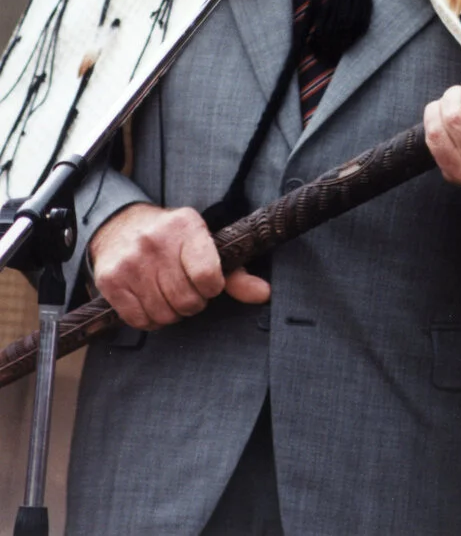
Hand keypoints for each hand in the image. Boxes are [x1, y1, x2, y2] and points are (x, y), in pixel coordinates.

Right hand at [88, 203, 270, 330]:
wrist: (119, 225)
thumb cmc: (171, 238)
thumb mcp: (204, 243)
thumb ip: (236, 272)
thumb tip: (264, 293)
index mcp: (186, 226)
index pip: (209, 275)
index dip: (212, 288)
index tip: (208, 283)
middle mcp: (156, 241)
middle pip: (186, 301)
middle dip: (191, 302)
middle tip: (185, 288)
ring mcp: (131, 261)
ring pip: (164, 314)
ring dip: (170, 312)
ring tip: (167, 292)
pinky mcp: (111, 280)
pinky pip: (140, 320)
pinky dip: (149, 319)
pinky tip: (149, 299)